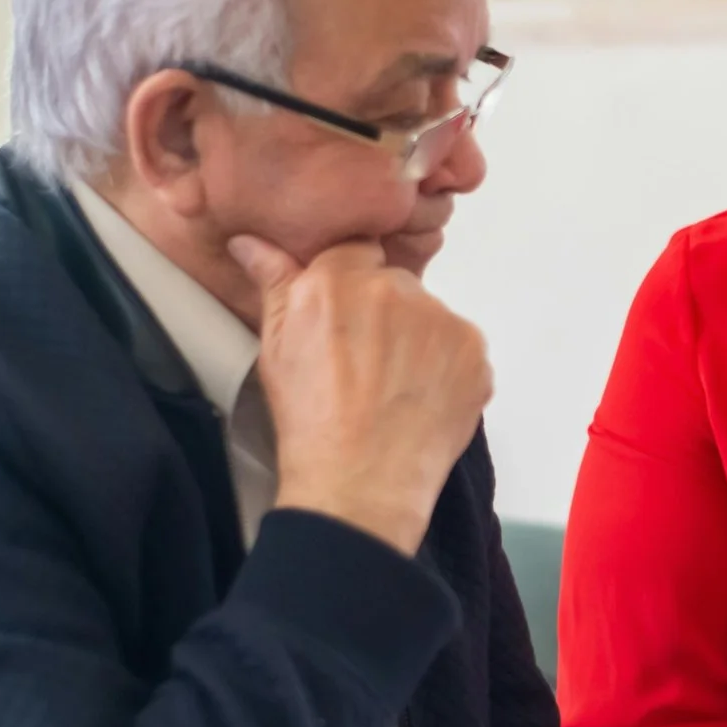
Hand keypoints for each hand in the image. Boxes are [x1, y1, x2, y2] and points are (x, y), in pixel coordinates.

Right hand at [230, 235, 492, 554]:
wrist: (359, 485)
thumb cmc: (310, 422)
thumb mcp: (276, 348)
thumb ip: (273, 283)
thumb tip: (252, 241)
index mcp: (336, 280)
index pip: (355, 252)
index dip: (350, 286)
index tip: (346, 320)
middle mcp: (393, 289)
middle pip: (396, 282)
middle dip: (384, 314)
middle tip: (366, 364)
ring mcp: (440, 320)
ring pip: (430, 315)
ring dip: (418, 340)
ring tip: (393, 388)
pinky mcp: (474, 351)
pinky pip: (460, 346)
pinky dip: (447, 368)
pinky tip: (421, 398)